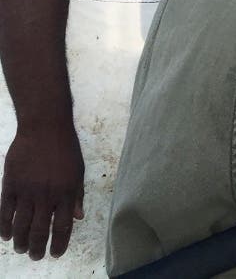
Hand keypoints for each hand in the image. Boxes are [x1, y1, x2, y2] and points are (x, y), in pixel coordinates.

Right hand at [0, 123, 83, 259]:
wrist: (45, 127)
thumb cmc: (65, 148)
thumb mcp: (78, 171)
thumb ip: (77, 196)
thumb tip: (78, 218)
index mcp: (66, 193)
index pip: (63, 226)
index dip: (59, 243)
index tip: (56, 254)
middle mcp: (47, 195)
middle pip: (39, 230)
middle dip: (37, 247)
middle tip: (35, 256)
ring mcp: (27, 191)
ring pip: (20, 225)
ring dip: (20, 241)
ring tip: (20, 249)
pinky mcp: (10, 185)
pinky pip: (4, 212)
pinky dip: (4, 227)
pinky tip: (5, 236)